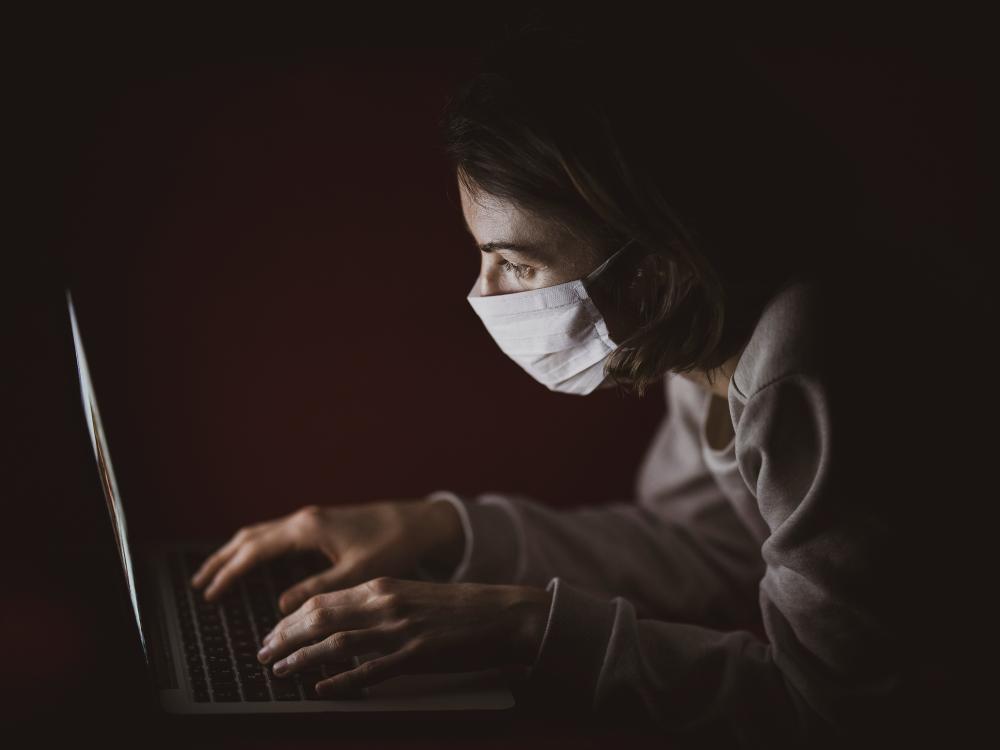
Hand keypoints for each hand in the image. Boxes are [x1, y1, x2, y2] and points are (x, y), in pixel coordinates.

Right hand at [190, 499, 462, 612]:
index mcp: (308, 529)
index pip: (255, 551)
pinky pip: (276, 534)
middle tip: (199, 584)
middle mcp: (304, 519)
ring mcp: (311, 519)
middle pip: (250, 538)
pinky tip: (254, 561)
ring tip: (216, 573)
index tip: (210, 595)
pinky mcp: (320, 524)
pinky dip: (256, 547)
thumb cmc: (392, 546)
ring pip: (261, 533)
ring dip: (236, 552)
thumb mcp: (357, 574)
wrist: (419, 522)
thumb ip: (317, 590)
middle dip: (222, 560)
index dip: (230, 573)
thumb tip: (281, 605)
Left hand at [256, 577, 551, 696]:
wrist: (501, 614)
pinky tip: (320, 688)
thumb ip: (376, 605)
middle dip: (284, 636)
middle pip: (319, 618)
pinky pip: (369, 671)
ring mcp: (399, 630)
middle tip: (263, 652)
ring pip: (336, 643)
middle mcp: (385, 603)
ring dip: (301, 658)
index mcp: (382, 586)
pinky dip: (340, 680)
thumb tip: (339, 622)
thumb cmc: (457, 608)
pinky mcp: (415, 656)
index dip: (290, 618)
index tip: (272, 632)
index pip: (322, 600)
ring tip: (278, 670)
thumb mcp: (410, 595)